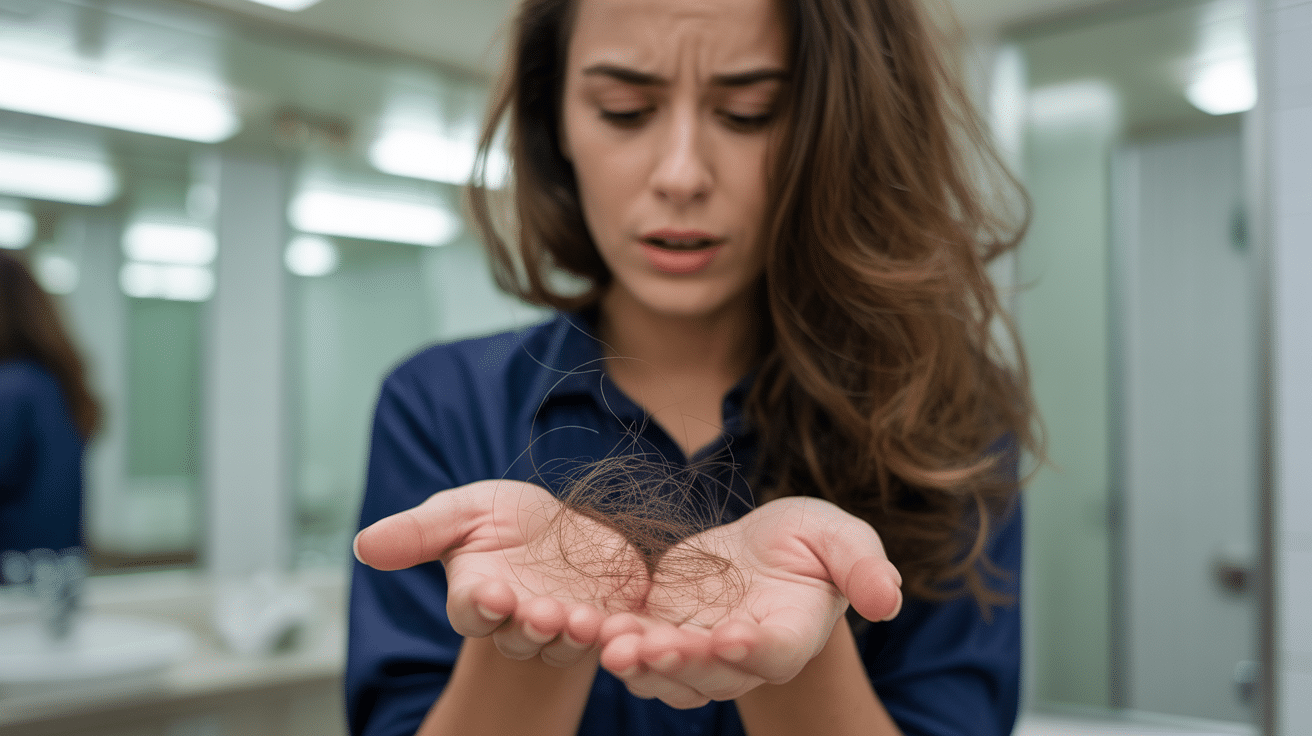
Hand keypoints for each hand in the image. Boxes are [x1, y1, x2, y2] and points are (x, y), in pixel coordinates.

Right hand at [354, 479, 649, 666]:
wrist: (564, 527)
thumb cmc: (504, 520)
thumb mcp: (463, 511)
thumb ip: (418, 531)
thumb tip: (363, 544)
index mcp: (478, 595)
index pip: (471, 610)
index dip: (479, 606)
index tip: (490, 594)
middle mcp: (517, 619)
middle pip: (517, 635)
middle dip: (528, 626)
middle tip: (541, 614)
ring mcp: (562, 625)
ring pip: (562, 643)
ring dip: (570, 634)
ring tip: (580, 619)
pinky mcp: (605, 621)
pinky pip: (608, 637)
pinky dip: (612, 634)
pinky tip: (617, 623)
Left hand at [597, 497, 901, 707]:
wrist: (765, 547)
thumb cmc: (811, 542)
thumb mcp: (840, 537)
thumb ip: (863, 566)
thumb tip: (889, 599)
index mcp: (792, 633)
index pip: (774, 652)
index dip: (752, 650)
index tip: (729, 637)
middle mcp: (745, 657)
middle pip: (713, 673)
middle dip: (681, 661)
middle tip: (650, 645)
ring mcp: (701, 651)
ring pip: (670, 676)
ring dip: (641, 665)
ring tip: (611, 645)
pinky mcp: (665, 633)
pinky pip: (639, 651)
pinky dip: (616, 644)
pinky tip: (592, 628)